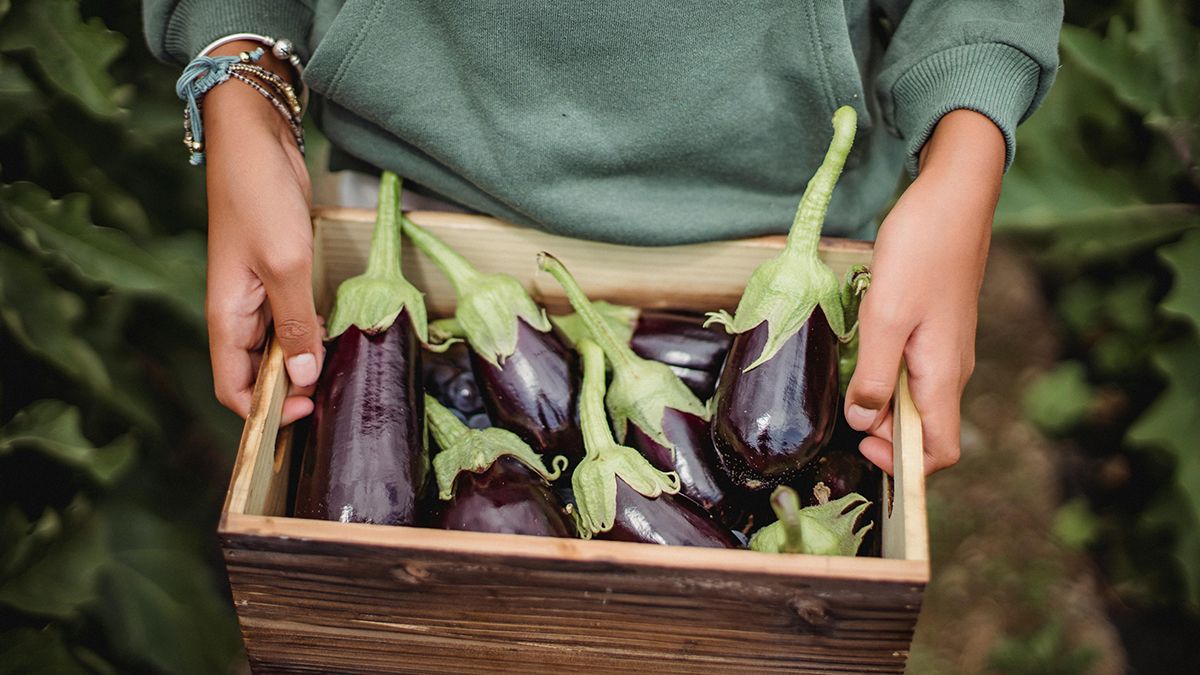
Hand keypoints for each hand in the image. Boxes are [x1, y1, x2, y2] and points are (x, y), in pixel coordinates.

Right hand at [204, 41, 321, 424]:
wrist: (256, 138)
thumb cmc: (260, 196)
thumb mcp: (285, 264)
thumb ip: (294, 324)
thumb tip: (301, 377)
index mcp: (226, 317)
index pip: (233, 389)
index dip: (265, 411)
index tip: (305, 412)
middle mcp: (237, 312)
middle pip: (256, 373)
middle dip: (288, 393)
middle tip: (332, 399)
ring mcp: (257, 294)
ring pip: (276, 348)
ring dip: (303, 363)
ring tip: (339, 374)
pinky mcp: (277, 274)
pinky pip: (290, 319)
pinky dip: (310, 333)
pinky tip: (336, 336)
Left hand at [844, 110, 1004, 473]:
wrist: (953, 196)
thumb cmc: (922, 250)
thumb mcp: (885, 316)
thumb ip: (873, 375)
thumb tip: (863, 421)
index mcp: (943, 375)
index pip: (940, 451)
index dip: (903, 463)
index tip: (862, 445)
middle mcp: (950, 369)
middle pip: (921, 427)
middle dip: (882, 428)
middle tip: (841, 403)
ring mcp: (944, 348)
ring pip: (912, 395)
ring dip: (879, 397)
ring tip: (846, 371)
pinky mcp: (934, 327)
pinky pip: (910, 367)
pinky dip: (884, 370)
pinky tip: (860, 345)